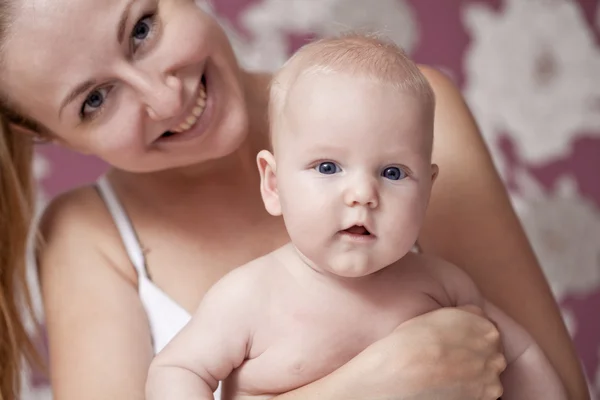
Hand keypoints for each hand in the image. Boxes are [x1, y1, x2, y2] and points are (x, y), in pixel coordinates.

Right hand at [356, 306, 505, 399]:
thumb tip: (470, 321)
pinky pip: (481, 395)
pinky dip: (469, 393)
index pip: (486, 331)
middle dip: (476, 357)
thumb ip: (464, 317)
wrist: (404, 371)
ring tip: (448, 377)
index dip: (470, 338)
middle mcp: (494, 351)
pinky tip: (449, 389)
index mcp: (484, 327)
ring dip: (474, 377)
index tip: (456, 345)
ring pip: (487, 376)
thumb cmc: (413, 341)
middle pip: (491, 354)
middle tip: (451, 361)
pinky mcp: (485, 399)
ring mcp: (492, 377)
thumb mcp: (440, 315)